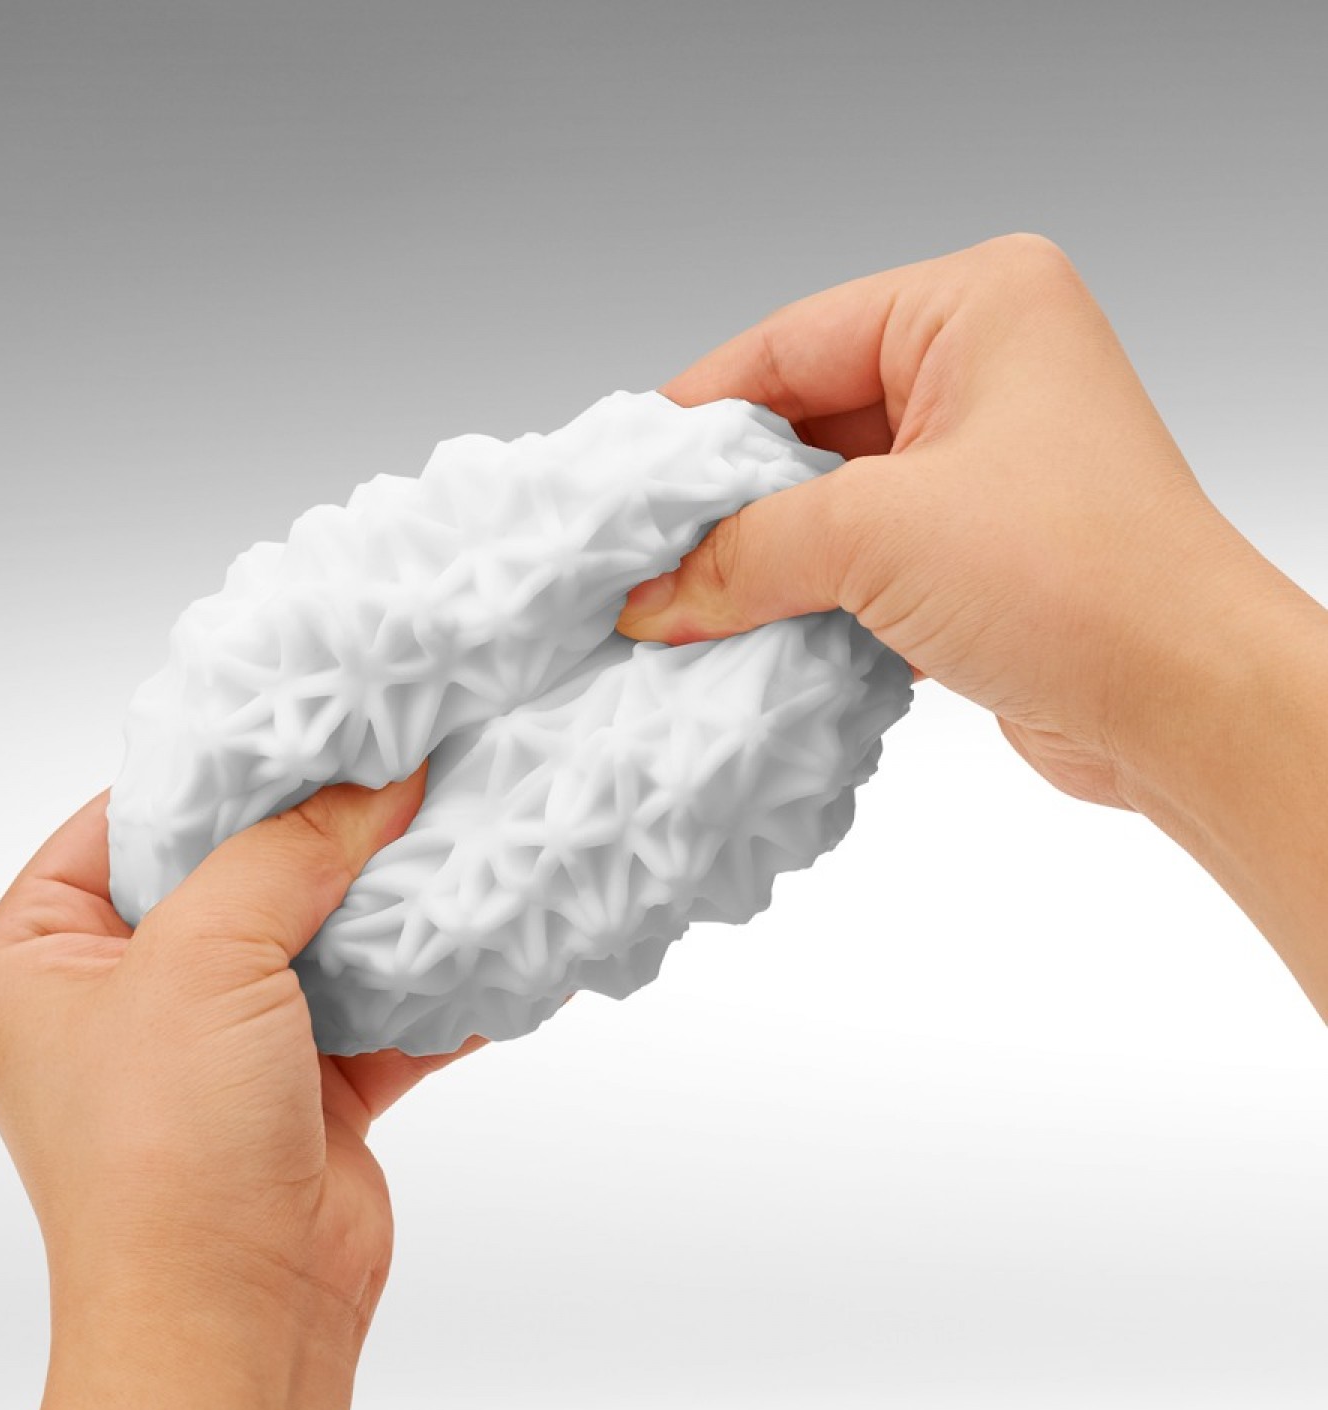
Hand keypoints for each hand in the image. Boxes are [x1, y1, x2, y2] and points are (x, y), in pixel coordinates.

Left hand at [0, 770, 476, 1409]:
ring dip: (385, 898)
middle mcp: (123, 994)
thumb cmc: (163, 1153)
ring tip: (458, 826)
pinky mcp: (302, 1083)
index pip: (132, 818)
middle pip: (237, 870)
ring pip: (314, 933)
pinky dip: (426, 974)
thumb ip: (290, 849)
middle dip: (325, 828)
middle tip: (404, 758)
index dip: (223, 767)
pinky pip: (372, 1003)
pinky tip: (483, 928)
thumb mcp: (204, 958)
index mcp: (39, 955)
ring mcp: (218, 1041)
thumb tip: (381, 778)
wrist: (238, 1320)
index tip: (313, 715)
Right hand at [619, 233, 1327, 1015]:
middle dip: (720, 498)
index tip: (616, 479)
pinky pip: (858, 557)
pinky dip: (802, 594)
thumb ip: (742, 555)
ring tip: (674, 601)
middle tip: (635, 552)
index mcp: (973, 307)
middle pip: (802, 422)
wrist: (1187, 707)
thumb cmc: (1077, 579)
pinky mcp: (976, 548)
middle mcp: (980, 371)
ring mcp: (980, 464)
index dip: (692, 415)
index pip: (787, 344)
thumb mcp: (877, 537)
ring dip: (758, 557)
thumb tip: (646, 599)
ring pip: (826, 499)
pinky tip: (742, 631)